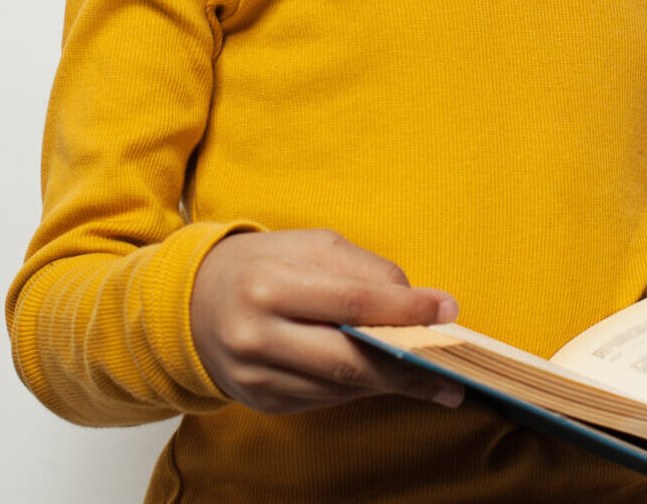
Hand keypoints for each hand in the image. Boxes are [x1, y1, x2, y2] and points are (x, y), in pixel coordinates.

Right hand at [189, 227, 467, 413]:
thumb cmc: (264, 265)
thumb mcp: (311, 246)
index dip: (405, 311)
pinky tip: (386, 379)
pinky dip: (359, 387)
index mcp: (270, 286)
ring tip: (436, 379)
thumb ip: (365, 270)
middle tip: (454, 369)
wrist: (192, 303)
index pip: (352, 302)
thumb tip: (419, 303)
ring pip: (341, 386)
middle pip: (349, 360)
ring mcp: (256, 376)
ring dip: (392, 382)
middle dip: (409, 366)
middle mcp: (257, 336)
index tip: (447, 311)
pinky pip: (325, 398)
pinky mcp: (261, 401)